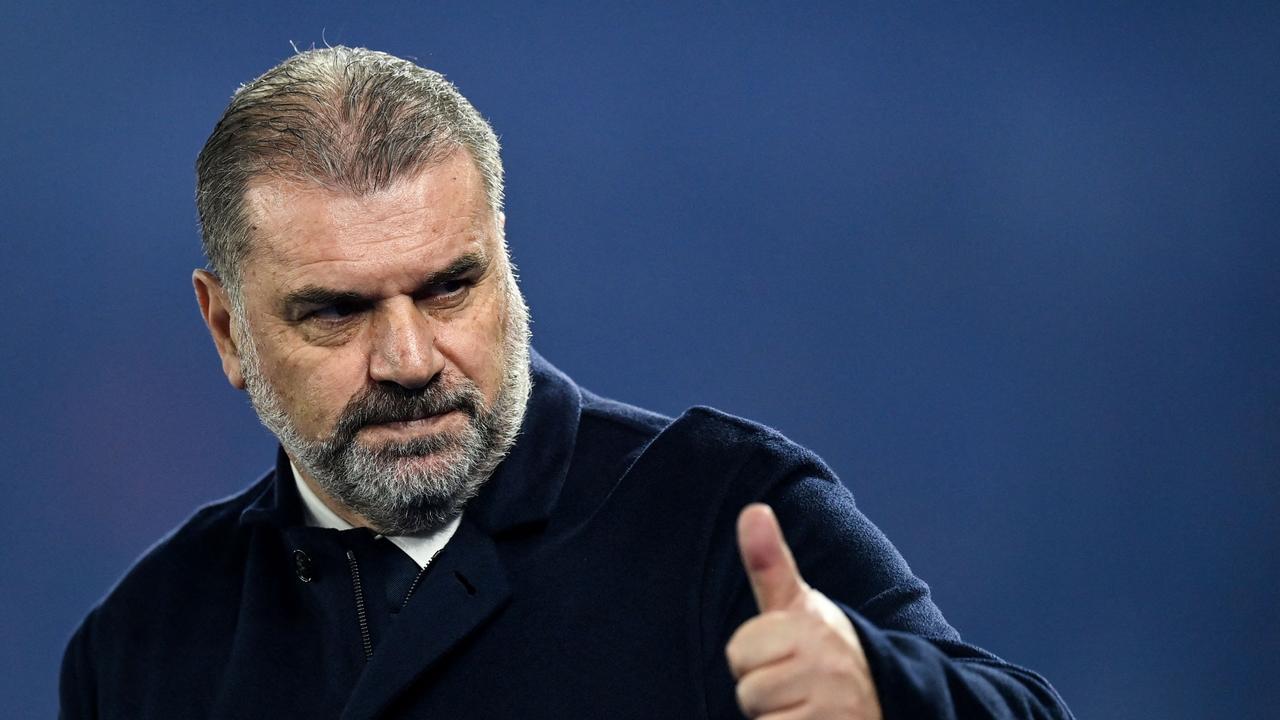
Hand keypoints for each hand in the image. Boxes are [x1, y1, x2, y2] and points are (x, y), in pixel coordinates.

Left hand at [725, 504, 882, 719]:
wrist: (886, 696)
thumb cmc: (827, 649)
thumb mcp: (800, 605)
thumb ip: (770, 562)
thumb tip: (752, 509)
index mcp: (812, 625)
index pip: (740, 650)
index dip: (755, 656)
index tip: (785, 654)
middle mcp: (828, 663)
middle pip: (747, 688)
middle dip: (764, 690)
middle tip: (796, 684)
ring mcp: (834, 706)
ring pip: (760, 716)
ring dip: (777, 718)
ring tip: (806, 706)